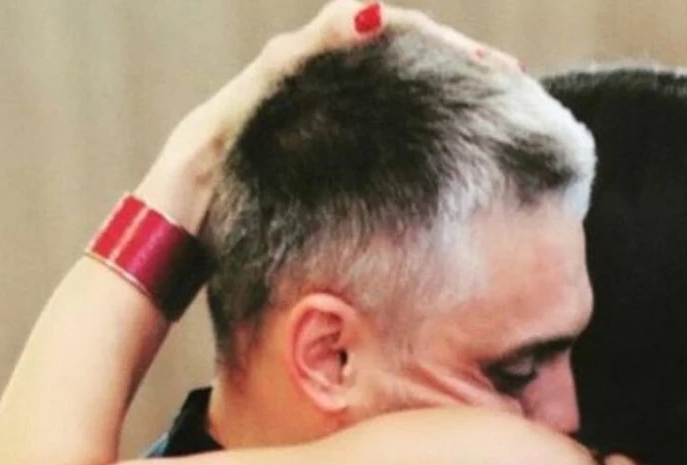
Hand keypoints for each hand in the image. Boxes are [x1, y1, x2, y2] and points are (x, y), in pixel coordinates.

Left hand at [134, 1, 521, 232]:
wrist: (177, 222)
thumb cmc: (206, 167)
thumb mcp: (250, 106)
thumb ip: (301, 57)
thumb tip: (367, 10)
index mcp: (301, 59)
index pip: (390, 28)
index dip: (444, 44)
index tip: (490, 67)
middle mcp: (316, 76)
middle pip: (405, 54)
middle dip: (458, 66)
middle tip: (508, 86)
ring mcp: (323, 111)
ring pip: (399, 90)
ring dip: (447, 95)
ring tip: (493, 112)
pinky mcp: (324, 146)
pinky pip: (384, 123)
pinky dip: (420, 127)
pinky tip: (447, 148)